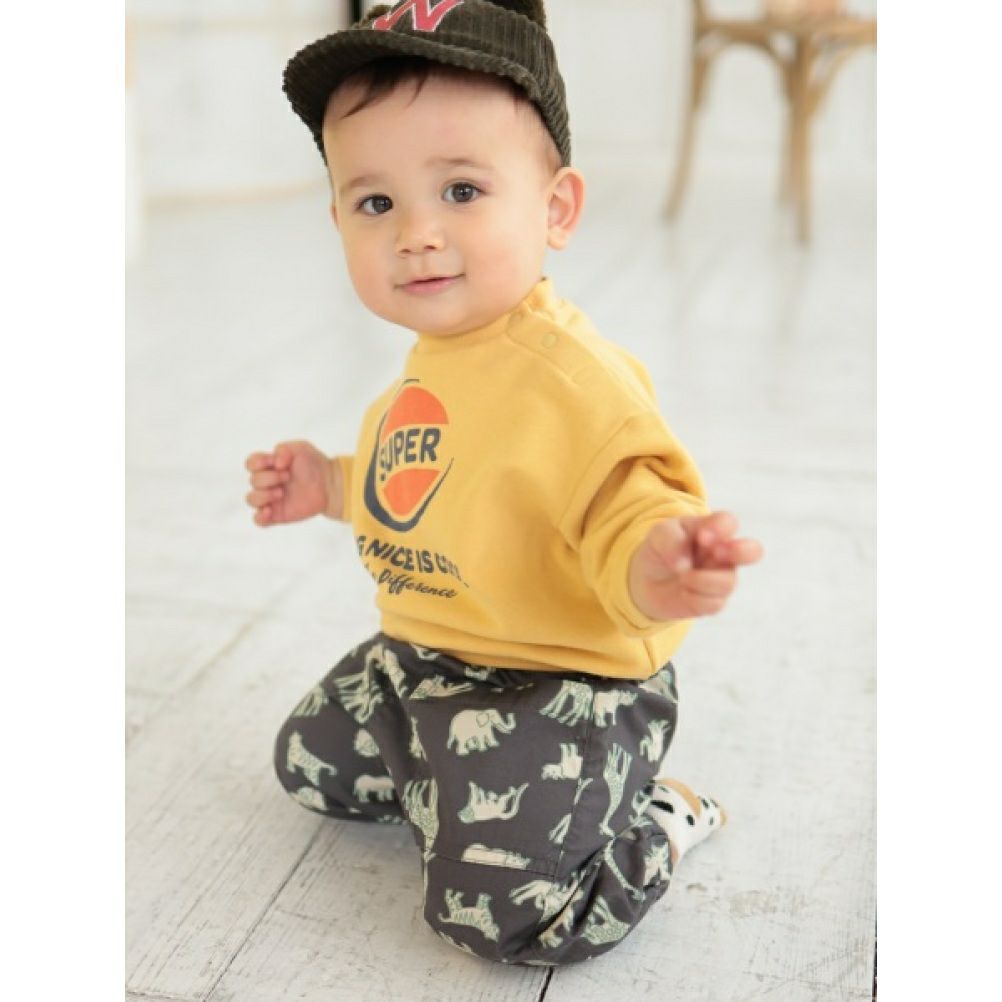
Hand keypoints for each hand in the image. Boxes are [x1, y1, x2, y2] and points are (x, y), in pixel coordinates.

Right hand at [244, 440, 339, 525]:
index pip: (251, 463)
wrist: (330, 484)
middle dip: (269, 478)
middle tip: (288, 477)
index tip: (276, 463)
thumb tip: (276, 463)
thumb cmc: (314, 464)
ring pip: (251, 499)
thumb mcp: (302, 448)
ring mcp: (271, 499)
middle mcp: (267, 482)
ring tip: (281, 493)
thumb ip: (284, 449)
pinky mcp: (277, 514)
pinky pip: (258, 520)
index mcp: (269, 465)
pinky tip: (270, 511)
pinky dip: (260, 517)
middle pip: (253, 480)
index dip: (257, 462)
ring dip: (263, 495)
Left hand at [627, 511, 762, 621]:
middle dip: (742, 551)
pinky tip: (683, 592)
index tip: (700, 536)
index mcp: (712, 531)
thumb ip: (671, 539)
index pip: (729, 523)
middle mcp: (723, 554)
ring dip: (702, 580)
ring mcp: (721, 578)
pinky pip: (715, 603)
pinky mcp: (714, 601)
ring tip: (683, 578)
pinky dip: (694, 598)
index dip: (720, 528)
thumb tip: (684, 564)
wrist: (647, 581)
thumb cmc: (661, 551)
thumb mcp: (659, 535)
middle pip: (754, 551)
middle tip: (717, 553)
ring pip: (729, 583)